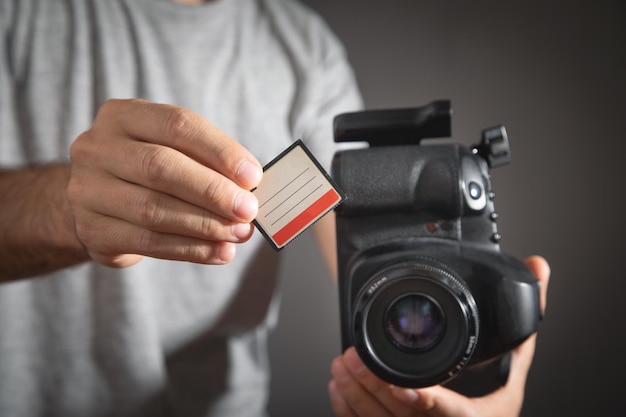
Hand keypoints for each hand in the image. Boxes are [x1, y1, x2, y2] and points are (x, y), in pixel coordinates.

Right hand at [67, 99, 262, 267]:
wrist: (98, 202)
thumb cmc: (149, 171)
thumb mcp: (172, 151)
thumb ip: (207, 163)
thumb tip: (249, 189)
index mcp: (123, 116)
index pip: (177, 125)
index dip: (219, 151)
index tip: (253, 176)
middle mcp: (97, 148)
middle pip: (160, 166)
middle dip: (212, 191)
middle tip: (248, 210)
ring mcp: (87, 190)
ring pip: (153, 209)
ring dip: (205, 225)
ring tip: (239, 233)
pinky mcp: (91, 230)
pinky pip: (147, 243)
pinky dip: (191, 250)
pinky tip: (219, 252)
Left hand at [329, 255, 549, 416]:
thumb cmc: (493, 405)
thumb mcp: (514, 366)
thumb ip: (525, 320)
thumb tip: (538, 269)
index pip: (446, 412)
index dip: (422, 400)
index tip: (400, 384)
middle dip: (371, 387)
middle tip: (350, 358)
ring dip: (355, 397)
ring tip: (341, 367)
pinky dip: (349, 411)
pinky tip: (339, 390)